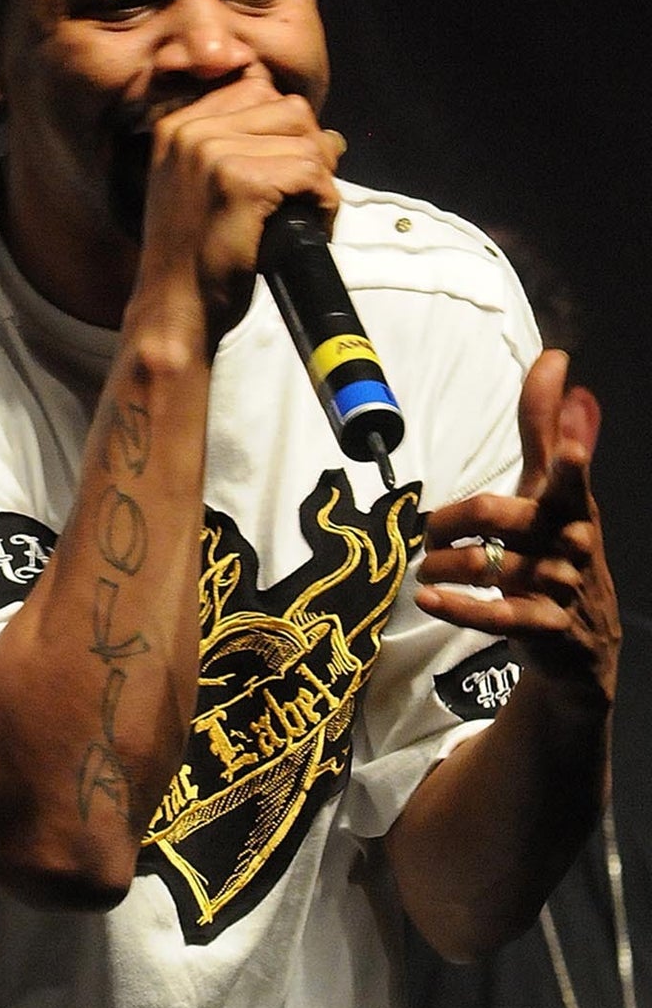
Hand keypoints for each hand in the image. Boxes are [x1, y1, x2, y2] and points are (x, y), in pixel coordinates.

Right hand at [139, 70, 344, 346]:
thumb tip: (328, 134)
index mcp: (177, 125)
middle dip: (311, 148)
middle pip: (289, 108)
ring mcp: (211, 153)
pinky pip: (310, 172)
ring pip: (306, 140)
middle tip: (305, 194)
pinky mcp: (239, 182)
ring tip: (305, 214)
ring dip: (320, 179)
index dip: (287, 128)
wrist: (174, 309)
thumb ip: (243, 150)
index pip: (257, 88)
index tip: (287, 170)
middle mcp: (190, 130)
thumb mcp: (201, 188)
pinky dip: (323, 202)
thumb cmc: (196, 258)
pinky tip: (309, 226)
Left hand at [415, 350, 619, 703]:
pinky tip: (428, 598)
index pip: (569, 474)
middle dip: (447, 521)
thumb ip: (546, 429)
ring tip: (428, 568)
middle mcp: (571, 542)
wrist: (580, 646)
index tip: (567, 434)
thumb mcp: (551, 492)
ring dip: (441, 565)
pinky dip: (455, 606)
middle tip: (431, 535)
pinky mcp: (545, 628)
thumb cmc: (555, 551)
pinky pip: (493, 616)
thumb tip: (557, 362)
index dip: (570, 454)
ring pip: (482, 564)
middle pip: (492, 514)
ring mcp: (560, 587)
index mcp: (571, 504)